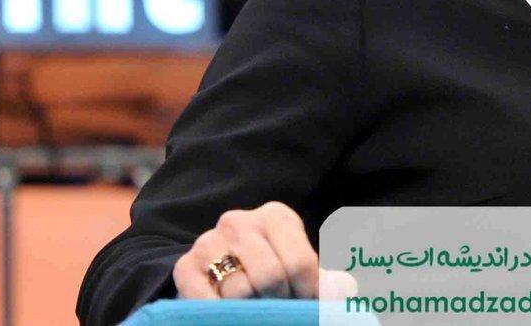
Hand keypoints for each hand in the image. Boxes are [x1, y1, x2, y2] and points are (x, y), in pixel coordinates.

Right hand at [173, 200, 358, 299]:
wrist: (216, 270)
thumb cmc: (267, 270)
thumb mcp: (295, 266)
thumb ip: (323, 279)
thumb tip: (345, 290)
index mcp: (275, 216)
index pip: (301, 263)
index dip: (308, 294)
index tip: (308, 305)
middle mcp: (239, 221)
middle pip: (271, 276)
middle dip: (279, 302)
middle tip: (278, 309)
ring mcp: (209, 242)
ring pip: (241, 292)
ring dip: (252, 310)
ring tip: (256, 309)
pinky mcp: (185, 267)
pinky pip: (208, 302)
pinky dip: (223, 314)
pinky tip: (232, 314)